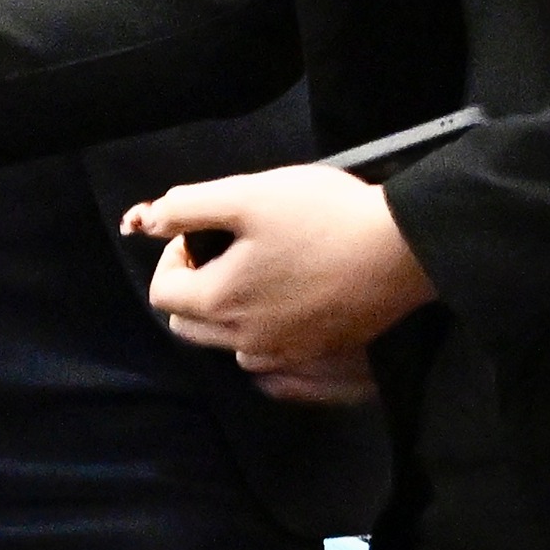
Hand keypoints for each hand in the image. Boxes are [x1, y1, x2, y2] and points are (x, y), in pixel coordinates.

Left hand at [130, 167, 434, 391]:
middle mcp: (245, 341)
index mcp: (220, 303)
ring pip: (228, 343)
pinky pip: (269, 352)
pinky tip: (289, 292)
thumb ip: (187, 207)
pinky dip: (261, 327)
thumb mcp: (246, 195)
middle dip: (192, 285)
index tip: (200, 230)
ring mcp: (285, 354)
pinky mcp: (318, 353)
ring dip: (226, 311)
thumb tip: (146, 220)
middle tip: (225, 247)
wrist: (403, 249)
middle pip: (189, 324)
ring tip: (258, 268)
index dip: (171, 256)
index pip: (161, 293)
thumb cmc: (321, 216)